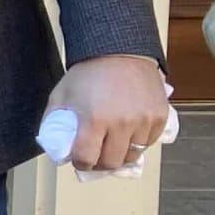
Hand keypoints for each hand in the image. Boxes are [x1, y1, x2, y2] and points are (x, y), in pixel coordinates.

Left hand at [48, 54, 170, 173]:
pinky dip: (139, 141)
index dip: (81, 163)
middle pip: (112, 163)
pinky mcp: (159, 115)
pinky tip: (129, 130)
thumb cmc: (88, 73)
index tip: (81, 159)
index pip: (87, 160)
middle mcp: (121, 123)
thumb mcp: (61, 96)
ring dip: (121, 152)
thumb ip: (54, 123)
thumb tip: (57, 148)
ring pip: (133, 155)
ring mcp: (143, 120)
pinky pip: (149, 142)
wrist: (119, 50)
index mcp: (94, 119)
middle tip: (97, 154)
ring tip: (113, 141)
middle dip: (101, 162)